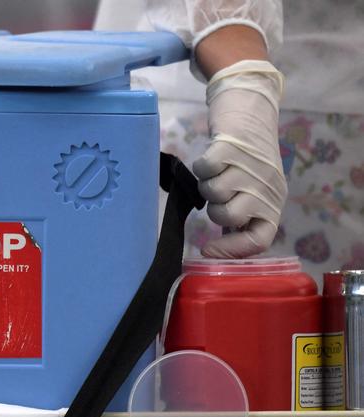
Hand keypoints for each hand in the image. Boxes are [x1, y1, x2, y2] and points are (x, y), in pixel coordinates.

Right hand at [193, 60, 285, 257]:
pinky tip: (210, 160)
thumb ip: (241, 218)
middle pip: (228, 217)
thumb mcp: (252, 190)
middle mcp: (266, 186)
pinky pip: (205, 169)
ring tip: (215, 172)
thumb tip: (220, 251)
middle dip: (213, 209)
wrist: (250, 108)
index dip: (232, 250)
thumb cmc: (247, 156)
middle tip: (217, 194)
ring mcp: (248, 166)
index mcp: (273, 201)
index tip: (207, 251)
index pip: (259, 238)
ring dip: (206, 184)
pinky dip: (200, 166)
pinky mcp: (230, 146)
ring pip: (213, 193)